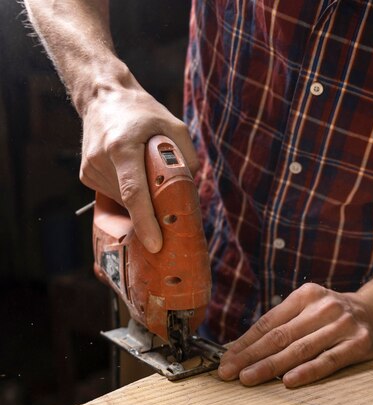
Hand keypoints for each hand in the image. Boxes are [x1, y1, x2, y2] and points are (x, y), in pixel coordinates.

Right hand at [79, 77, 198, 252]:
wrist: (103, 96)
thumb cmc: (143, 111)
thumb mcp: (174, 125)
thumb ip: (187, 156)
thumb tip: (190, 191)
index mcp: (123, 147)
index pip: (133, 192)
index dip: (145, 221)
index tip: (155, 244)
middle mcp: (101, 160)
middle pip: (133, 201)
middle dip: (154, 209)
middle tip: (171, 203)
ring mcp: (90, 169)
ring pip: (124, 201)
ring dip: (142, 197)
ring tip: (145, 169)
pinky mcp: (86, 175)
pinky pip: (115, 195)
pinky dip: (129, 191)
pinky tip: (132, 171)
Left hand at [217, 283, 372, 387]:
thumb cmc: (333, 317)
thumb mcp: (310, 310)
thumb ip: (282, 326)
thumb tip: (240, 350)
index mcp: (306, 296)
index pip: (269, 322)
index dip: (245, 342)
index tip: (225, 360)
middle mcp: (324, 307)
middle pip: (280, 336)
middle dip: (250, 356)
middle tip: (228, 372)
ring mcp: (343, 325)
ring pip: (301, 349)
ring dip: (271, 365)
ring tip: (249, 378)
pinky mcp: (359, 344)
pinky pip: (329, 360)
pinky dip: (308, 371)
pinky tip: (288, 381)